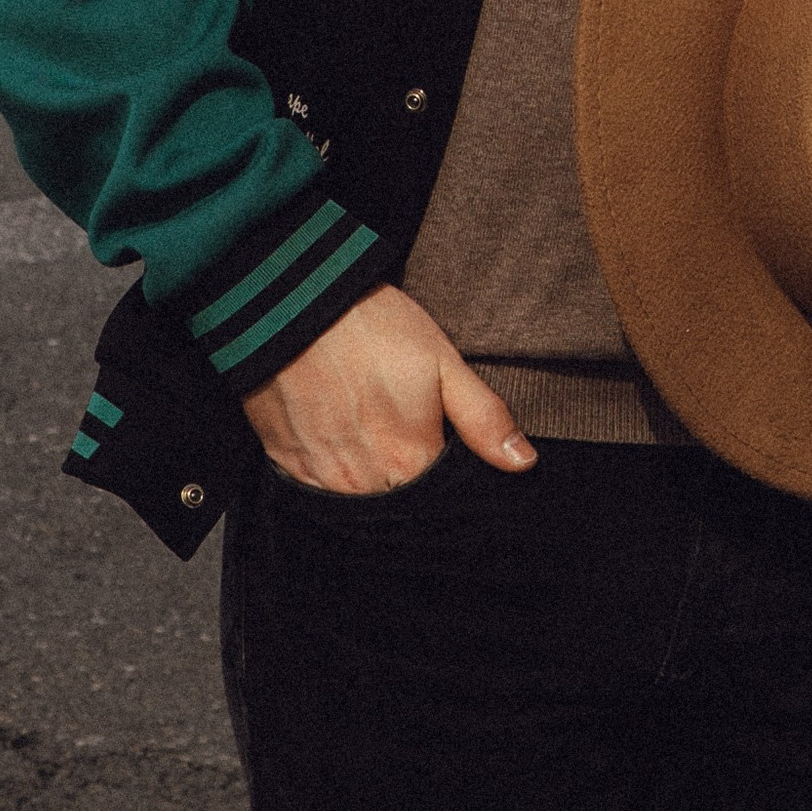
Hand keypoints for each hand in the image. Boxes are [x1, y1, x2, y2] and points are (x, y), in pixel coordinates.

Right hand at [242, 283, 535, 494]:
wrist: (291, 303)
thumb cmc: (369, 326)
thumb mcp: (441, 359)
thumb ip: (483, 417)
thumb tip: (524, 463)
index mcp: (409, 461)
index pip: (441, 502)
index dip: (446, 482)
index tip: (441, 452)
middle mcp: (365, 483)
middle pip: (398, 507)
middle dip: (408, 488)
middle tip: (405, 442)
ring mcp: (322, 479)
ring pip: (359, 505)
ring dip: (372, 486)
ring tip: (372, 440)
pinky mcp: (287, 467)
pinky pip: (319, 494)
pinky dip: (333, 479)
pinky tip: (340, 444)